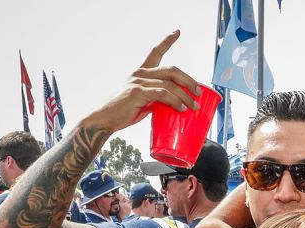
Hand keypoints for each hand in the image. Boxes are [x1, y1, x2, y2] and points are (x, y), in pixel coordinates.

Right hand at [82, 31, 200, 133]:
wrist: (106, 118)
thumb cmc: (125, 110)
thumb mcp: (144, 100)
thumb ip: (157, 96)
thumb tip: (176, 103)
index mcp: (142, 72)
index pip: (156, 52)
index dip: (167, 41)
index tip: (177, 32)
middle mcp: (140, 73)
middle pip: (172, 70)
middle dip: (188, 81)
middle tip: (198, 92)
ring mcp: (138, 81)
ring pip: (170, 85)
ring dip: (185, 96)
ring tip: (193, 106)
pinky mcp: (138, 92)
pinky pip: (162, 94)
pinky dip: (174, 101)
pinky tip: (181, 108)